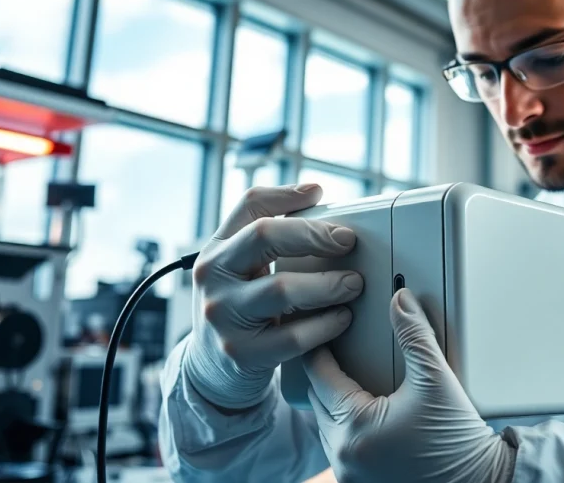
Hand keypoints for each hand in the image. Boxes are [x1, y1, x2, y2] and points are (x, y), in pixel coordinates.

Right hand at [182, 184, 363, 409]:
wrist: (210, 371)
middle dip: (313, 235)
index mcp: (216, 249)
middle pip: (264, 237)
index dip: (287, 196)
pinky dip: (325, 325)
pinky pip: (293, 336)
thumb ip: (268, 235)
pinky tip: (342, 317)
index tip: (320, 194)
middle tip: (347, 241)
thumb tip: (313, 193)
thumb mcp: (240, 269)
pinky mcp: (242, 353)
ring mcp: (223, 316)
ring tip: (353, 283)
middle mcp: (213, 277)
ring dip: (327, 284)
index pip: (249, 206)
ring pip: (282, 288)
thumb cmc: (239, 309)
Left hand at [303, 288, 515, 482]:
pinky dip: (347, 426)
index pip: (319, 376)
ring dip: (335, 403)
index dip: (322, 348)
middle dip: (327, 375)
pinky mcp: (361, 482)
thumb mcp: (437, 379)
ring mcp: (350, 473)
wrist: (480, 481)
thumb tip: (400, 301)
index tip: (328, 331)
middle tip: (341, 350)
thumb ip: (415, 335)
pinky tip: (366, 411)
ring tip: (353, 379)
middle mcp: (344, 455)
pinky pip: (340, 446)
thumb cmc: (459, 440)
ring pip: (326, 426)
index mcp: (355, 428)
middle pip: (317, 401)